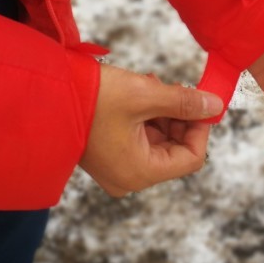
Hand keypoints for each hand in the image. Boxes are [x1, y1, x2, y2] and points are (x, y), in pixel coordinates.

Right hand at [79, 63, 222, 196]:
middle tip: (173, 87)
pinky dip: (147, 115)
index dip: (200, 127)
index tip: (200, 100)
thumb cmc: (93, 98)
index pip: (192, 157)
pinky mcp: (109, 155)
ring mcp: (117, 168)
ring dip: (163, 112)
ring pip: (159, 140)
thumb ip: (184, 102)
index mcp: (140, 172)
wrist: (48, 94)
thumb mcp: (145, 95)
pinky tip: (141, 92)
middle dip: (180, 116)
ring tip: (151, 85)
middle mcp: (130, 178)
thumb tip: (215, 105)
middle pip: (175, 149)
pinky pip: (141, 138)